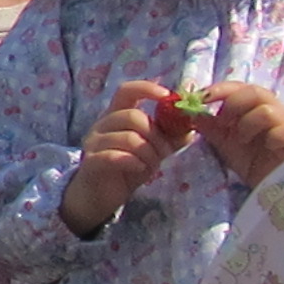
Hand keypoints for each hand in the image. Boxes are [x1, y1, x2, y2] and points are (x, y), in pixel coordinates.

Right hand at [60, 80, 181, 237]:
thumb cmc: (127, 167)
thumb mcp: (153, 150)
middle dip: (156, 135)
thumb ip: (170, 136)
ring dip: (148, 153)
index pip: (127, 90)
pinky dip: (134, 162)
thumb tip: (191, 126)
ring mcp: (94, 142)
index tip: (167, 97)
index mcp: (116, 115)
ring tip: (151, 165)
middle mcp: (102, 124)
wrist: (100, 195)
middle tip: (165, 152)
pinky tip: (139, 169)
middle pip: (133, 116)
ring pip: (128, 138)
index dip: (147, 88)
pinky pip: (115, 156)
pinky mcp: (91, 161)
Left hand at [197, 81, 283, 187]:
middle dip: (233, 103)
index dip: (220, 89)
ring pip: (267, 111)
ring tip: (243, 140)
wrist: (273, 186)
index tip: (201, 97)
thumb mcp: (225, 144)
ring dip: (248, 124)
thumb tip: (192, 113)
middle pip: (255, 92)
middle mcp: (274, 110)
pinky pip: (283, 131)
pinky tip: (266, 148)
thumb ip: (211, 128)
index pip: (240, 87)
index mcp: (255, 107)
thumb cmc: (253, 161)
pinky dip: (270, 137)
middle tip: (223, 122)